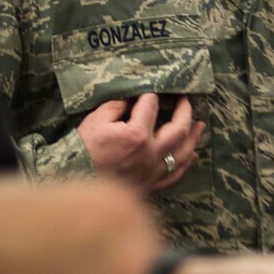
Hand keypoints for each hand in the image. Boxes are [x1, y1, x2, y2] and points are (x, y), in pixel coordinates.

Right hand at [77, 94, 203, 189]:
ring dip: (193, 137)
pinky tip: (191, 155)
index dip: (151, 95)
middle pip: (178, 129)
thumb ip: (118, 105)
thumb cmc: (83, 148)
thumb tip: (132, 99)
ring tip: (199, 125)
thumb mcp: (96, 119)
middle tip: (187, 101)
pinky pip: (174, 174)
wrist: (73, 178)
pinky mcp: (149, 184)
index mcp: (137, 135)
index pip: (151, 106)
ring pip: (182, 153)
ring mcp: (151, 170)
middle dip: (185, 112)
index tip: (151, 90)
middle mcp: (150, 153)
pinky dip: (185, 163)